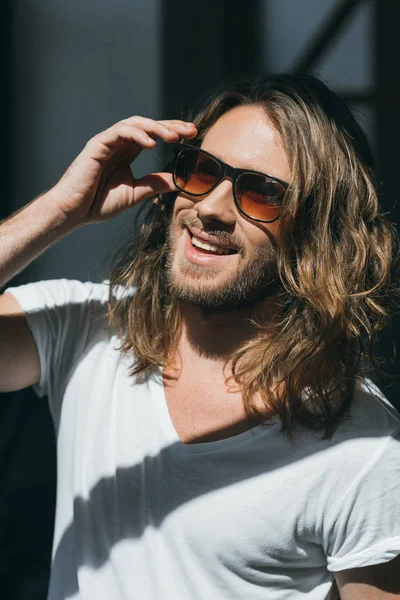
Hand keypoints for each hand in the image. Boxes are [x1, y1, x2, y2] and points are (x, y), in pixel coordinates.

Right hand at [48, 116, 196, 224]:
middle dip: (170, 126)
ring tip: (173, 137)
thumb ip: (155, 184)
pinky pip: (119, 132)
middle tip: (190, 131)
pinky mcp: (97, 144)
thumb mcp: (136, 193)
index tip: (192, 136)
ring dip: (156, 128)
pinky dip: (136, 134)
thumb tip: (180, 181)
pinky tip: (151, 143)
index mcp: (127, 152)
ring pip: (135, 124)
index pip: (153, 136)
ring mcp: (108, 142)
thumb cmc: (99, 203)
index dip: (173, 132)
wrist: (75, 211)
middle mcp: (119, 144)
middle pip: (148, 126)